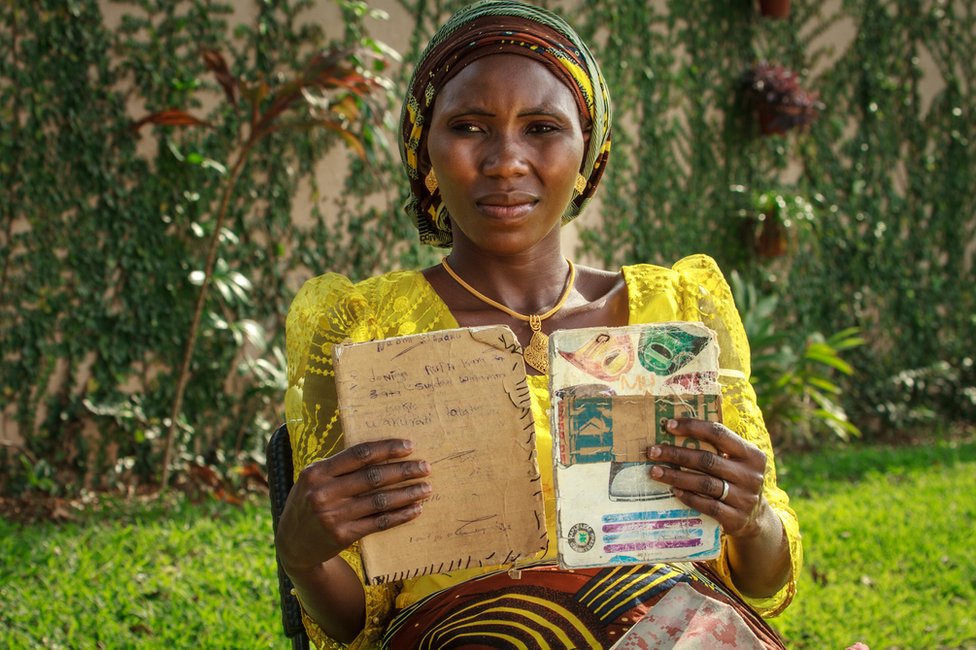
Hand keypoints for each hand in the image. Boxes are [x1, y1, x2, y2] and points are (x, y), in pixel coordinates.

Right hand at [276, 438, 431, 573]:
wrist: (292, 544)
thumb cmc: (308, 503)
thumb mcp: (313, 480)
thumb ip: (339, 466)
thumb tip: (381, 450)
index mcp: (317, 472)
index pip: (359, 454)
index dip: (386, 449)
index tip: (409, 446)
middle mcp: (324, 493)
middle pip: (373, 477)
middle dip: (403, 471)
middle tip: (425, 467)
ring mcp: (333, 516)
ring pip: (379, 501)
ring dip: (407, 494)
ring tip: (426, 488)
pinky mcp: (343, 535)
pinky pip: (378, 523)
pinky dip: (400, 515)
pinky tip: (415, 509)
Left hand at [645, 418, 767, 537]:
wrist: (755, 518)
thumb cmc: (735, 480)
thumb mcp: (736, 462)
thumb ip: (716, 448)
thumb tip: (675, 430)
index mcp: (751, 454)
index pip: (719, 434)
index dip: (693, 427)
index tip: (668, 425)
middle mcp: (750, 475)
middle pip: (707, 460)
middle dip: (677, 454)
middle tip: (653, 451)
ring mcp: (745, 498)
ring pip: (705, 484)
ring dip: (676, 476)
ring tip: (655, 471)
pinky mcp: (736, 518)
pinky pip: (708, 506)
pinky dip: (689, 497)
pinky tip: (674, 491)